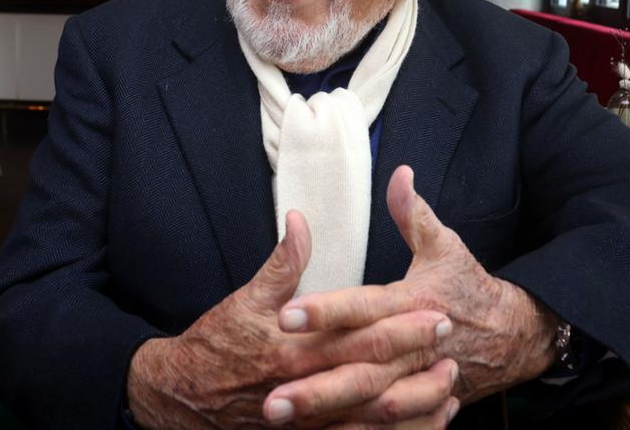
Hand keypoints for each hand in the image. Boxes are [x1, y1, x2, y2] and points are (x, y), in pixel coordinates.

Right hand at [126, 210, 454, 428]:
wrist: (180, 399)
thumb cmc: (214, 345)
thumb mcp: (245, 299)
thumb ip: (282, 263)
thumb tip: (301, 219)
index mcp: (292, 349)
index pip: (358, 335)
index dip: (400, 323)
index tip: (434, 309)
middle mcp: (303, 389)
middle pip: (374, 374)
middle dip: (416, 358)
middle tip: (450, 339)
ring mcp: (306, 422)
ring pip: (373, 418)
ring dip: (415, 403)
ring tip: (450, 385)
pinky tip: (425, 422)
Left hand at [273, 166, 558, 406]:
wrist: (515, 336)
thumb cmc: (470, 287)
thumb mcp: (445, 246)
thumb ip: (413, 213)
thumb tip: (398, 173)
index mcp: (413, 304)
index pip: (363, 308)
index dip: (326, 312)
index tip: (286, 315)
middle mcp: (414, 348)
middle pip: (359, 368)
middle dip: (313, 383)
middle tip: (268, 393)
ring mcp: (419, 382)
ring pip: (369, 405)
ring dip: (325, 414)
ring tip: (279, 417)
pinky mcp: (424, 405)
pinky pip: (389, 428)